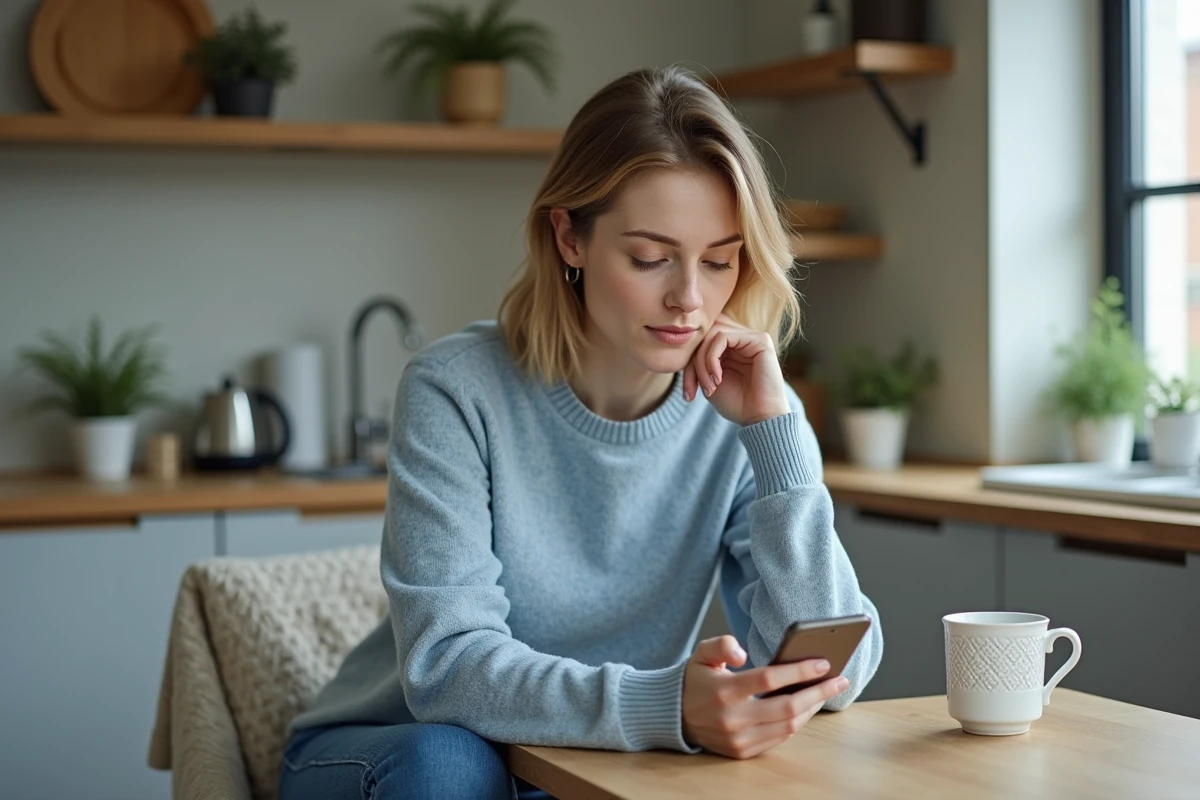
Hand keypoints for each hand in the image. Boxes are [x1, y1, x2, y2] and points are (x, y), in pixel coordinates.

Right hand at [681, 635, 849, 758]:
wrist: (674, 716)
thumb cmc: (695, 681)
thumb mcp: (701, 654)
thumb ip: (721, 645)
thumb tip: (741, 653)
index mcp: (724, 691)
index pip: (770, 680)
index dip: (799, 671)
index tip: (823, 662)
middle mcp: (733, 719)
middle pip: (787, 707)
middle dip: (819, 692)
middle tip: (840, 679)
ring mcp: (739, 739)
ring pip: (788, 726)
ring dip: (812, 709)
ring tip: (826, 692)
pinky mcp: (742, 752)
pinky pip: (779, 739)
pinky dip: (797, 723)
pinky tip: (807, 707)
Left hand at [682, 314, 791, 426]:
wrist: (761, 418)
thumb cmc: (737, 404)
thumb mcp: (708, 382)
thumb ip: (697, 361)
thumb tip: (683, 345)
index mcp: (729, 350)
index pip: (699, 345)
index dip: (687, 366)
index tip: (688, 394)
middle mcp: (740, 341)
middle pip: (703, 337)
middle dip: (692, 364)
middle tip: (695, 389)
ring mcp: (749, 338)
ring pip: (710, 335)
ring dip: (702, 363)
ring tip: (709, 387)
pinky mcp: (759, 339)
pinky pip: (722, 337)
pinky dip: (712, 358)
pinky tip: (717, 378)